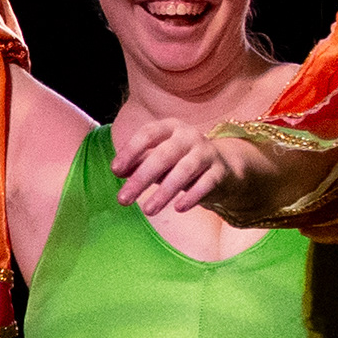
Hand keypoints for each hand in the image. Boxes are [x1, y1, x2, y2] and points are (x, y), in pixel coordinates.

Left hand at [107, 111, 260, 220]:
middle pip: (164, 155)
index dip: (131, 151)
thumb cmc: (181, 161)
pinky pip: (206, 183)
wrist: (223, 167)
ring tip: (148, 210)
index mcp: (170, 128)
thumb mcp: (159, 158)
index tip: (115, 171)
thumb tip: (118, 171)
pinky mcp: (220, 171)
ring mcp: (206, 152)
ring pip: (184, 170)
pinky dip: (192, 196)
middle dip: (141, 178)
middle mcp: (189, 136)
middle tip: (123, 200)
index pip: (148, 134)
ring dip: (164, 192)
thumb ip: (139, 162)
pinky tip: (178, 208)